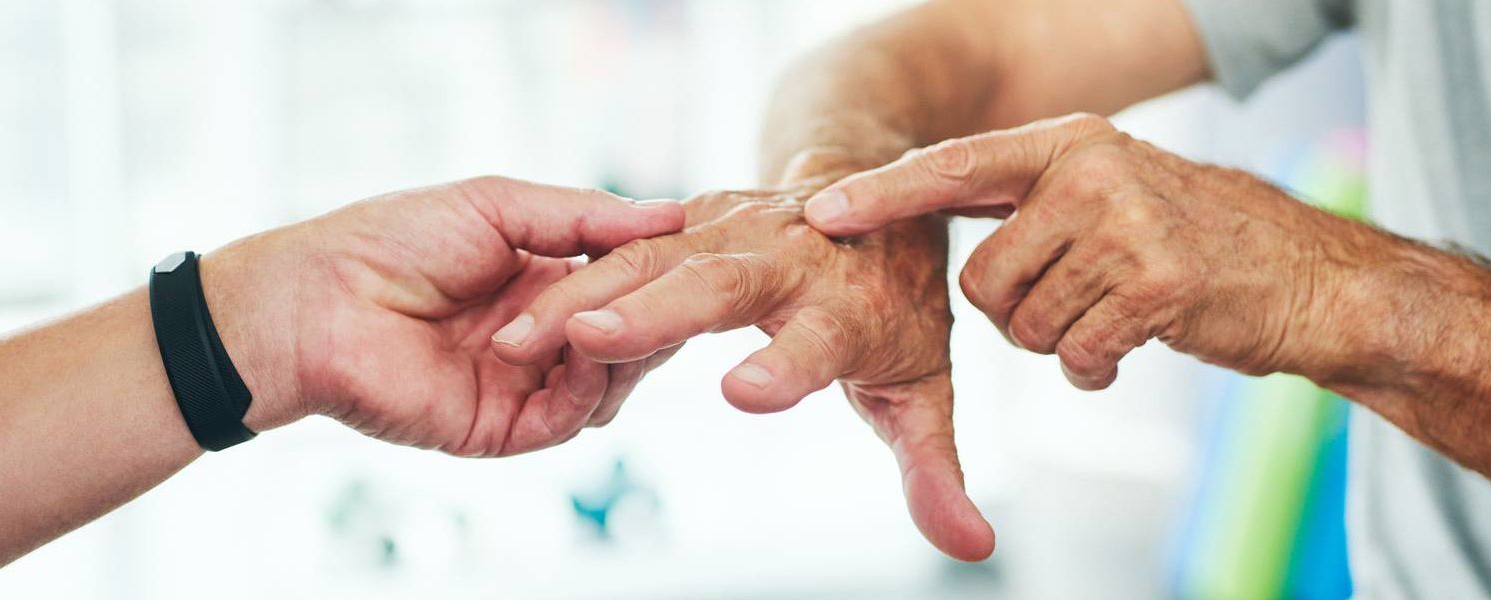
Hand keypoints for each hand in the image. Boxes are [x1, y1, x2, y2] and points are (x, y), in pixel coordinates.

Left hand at [202, 176, 686, 455]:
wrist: (317, 300)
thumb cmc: (391, 241)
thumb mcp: (498, 206)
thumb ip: (584, 217)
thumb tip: (671, 215)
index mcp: (540, 282)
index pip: (624, 289)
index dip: (658, 275)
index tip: (691, 252)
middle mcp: (539, 337)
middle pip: (628, 340)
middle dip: (652, 316)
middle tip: (673, 292)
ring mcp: (522, 386)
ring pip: (608, 384)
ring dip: (621, 350)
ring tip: (618, 317)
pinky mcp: (501, 427)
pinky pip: (567, 419)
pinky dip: (587, 386)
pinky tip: (582, 349)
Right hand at [488, 163, 995, 561]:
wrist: (876, 187)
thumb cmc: (895, 308)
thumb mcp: (924, 388)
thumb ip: (933, 469)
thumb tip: (972, 546)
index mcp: (850, 306)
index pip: (819, 342)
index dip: (787, 369)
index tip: (745, 396)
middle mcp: (792, 257)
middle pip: (721, 283)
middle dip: (655, 309)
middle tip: (595, 340)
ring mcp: (736, 226)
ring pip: (653, 256)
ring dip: (587, 293)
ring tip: (523, 337)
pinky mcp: (692, 215)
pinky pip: (623, 245)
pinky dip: (571, 279)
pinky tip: (518, 319)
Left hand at [805, 113, 1395, 389]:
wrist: (1312, 280)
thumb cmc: (1196, 246)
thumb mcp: (1110, 194)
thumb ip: (1030, 203)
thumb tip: (930, 221)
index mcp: (1071, 143)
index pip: (953, 164)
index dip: (884, 194)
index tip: (823, 210)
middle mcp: (1092, 171)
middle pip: (980, 279)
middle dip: (1014, 315)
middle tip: (1075, 306)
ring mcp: (1126, 224)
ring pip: (1023, 325)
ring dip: (1061, 342)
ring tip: (1115, 316)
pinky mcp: (1157, 283)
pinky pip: (1077, 353)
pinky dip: (1097, 367)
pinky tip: (1136, 343)